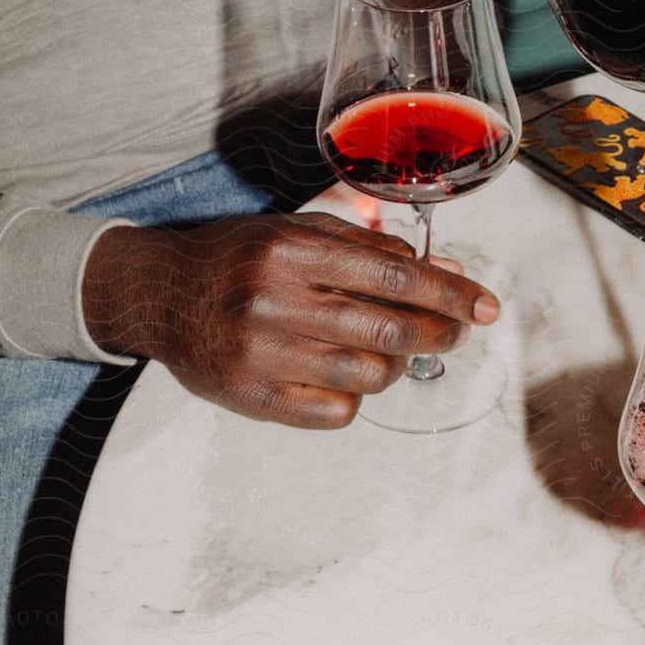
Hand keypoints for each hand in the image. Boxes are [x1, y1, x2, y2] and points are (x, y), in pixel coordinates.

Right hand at [81, 214, 498, 429]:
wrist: (159, 294)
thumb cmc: (241, 257)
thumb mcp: (300, 231)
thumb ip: (371, 248)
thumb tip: (445, 269)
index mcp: (290, 251)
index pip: (394, 277)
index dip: (451, 293)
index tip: (486, 306)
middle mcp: (273, 302)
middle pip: (389, 332)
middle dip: (439, 333)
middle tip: (455, 331)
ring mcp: (260, 356)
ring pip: (368, 377)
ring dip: (398, 367)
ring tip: (394, 351)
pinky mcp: (251, 399)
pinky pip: (335, 412)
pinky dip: (358, 397)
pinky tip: (351, 377)